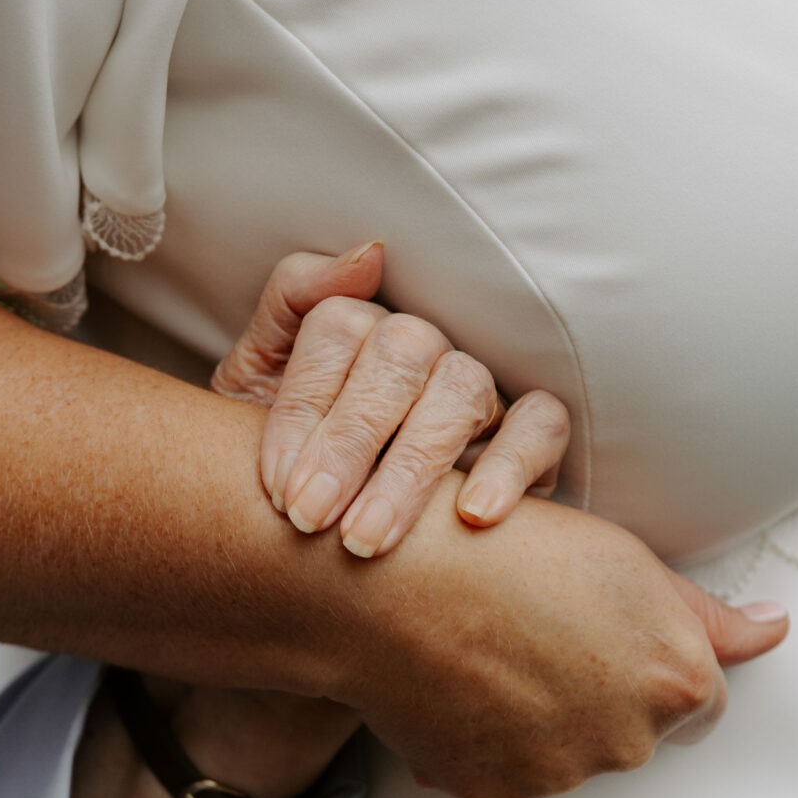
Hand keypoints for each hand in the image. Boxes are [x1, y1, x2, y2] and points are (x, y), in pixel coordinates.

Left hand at [214, 243, 570, 555]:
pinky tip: (471, 515)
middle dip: (348, 441)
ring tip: (365, 538)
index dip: (304, 407)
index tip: (278, 489)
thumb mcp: (255, 387)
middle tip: (311, 518)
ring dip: (411, 467)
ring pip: (462, 388)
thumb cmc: (291, 462)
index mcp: (356, 330)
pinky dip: (512, 463)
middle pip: (399, 353)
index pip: (338, 328)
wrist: (320, 542)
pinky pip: (542, 426)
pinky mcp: (531, 438)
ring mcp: (479, 388)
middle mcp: (422, 348)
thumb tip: (369, 256)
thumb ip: (289, 306)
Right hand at [338, 486, 787, 797]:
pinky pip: (508, 776)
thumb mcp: (626, 562)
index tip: (603, 636)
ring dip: (541, 721)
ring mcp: (562, 776)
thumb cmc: (509, 551)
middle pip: (633, 733)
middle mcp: (631, 743)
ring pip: (567, 755)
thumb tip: (773, 631)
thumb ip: (710, 617)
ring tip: (490, 655)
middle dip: (597, 696)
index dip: (649, 663)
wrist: (392, 584)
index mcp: (679, 683)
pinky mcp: (498, 797)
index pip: (699, 701)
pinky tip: (460, 687)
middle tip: (537, 635)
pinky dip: (489, 744)